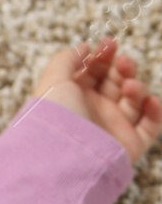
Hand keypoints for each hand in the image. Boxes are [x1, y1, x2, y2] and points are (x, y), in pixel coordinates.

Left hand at [31, 38, 161, 165]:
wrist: (64, 159)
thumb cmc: (55, 118)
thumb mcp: (53, 82)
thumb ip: (66, 59)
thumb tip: (85, 47)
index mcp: (73, 97)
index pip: (93, 72)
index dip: (103, 56)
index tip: (108, 44)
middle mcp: (93, 112)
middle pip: (116, 82)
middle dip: (123, 68)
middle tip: (122, 63)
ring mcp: (112, 128)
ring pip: (135, 100)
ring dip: (137, 87)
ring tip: (129, 87)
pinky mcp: (130, 144)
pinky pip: (151, 126)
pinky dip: (155, 111)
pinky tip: (149, 101)